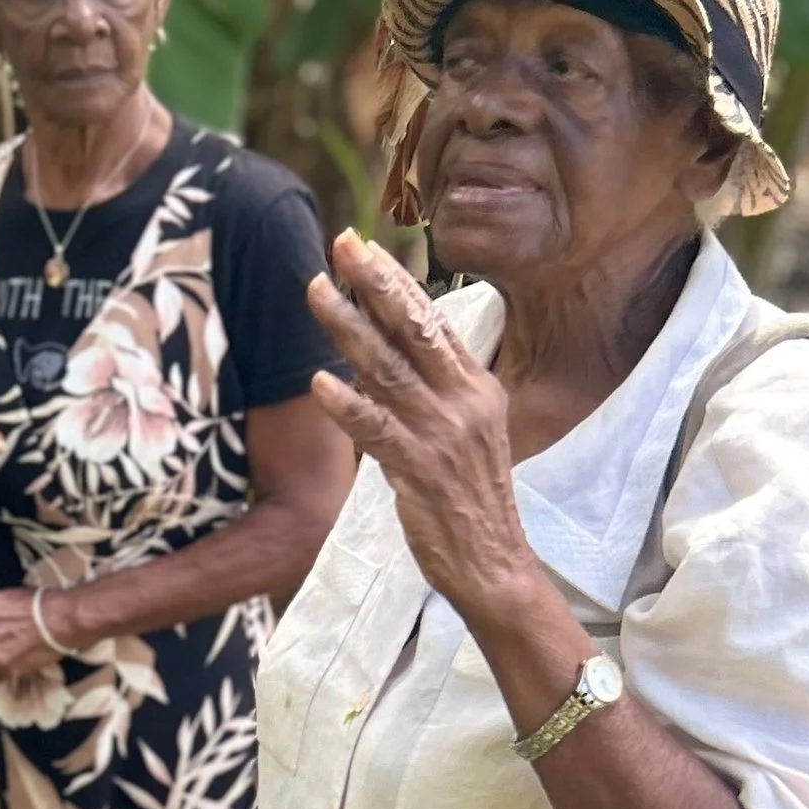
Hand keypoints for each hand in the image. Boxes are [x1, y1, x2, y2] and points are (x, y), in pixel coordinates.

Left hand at [306, 229, 536, 618]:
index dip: (398, 282)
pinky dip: (348, 405)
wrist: (494, 563)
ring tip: (315, 291)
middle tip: (340, 244)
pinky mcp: (419, 470)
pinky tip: (319, 383)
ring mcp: (443, 435)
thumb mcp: (466, 431)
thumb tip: (392, 349)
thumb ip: (434, 390)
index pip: (434, 321)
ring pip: (387, 369)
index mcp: (478, 388)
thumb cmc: (470, 497)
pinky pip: (377, 430)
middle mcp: (465, 402)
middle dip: (374, 283)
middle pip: (413, 329)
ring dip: (347, 327)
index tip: (365, 247)